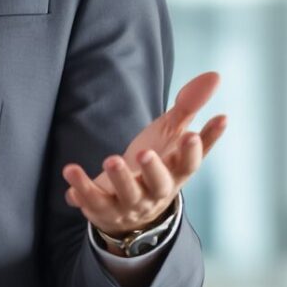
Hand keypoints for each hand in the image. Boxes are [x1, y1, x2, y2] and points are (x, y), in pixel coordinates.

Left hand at [63, 72, 228, 237]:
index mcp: (176, 173)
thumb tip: (215, 76)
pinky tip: (71, 170)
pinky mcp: (103, 208)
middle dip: (153, 170)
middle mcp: (156, 192)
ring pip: (127, 195)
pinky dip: (81, 188)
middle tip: (144, 153)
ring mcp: (130, 203)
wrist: (132, 210)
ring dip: (119, 178)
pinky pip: (92, 200)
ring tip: (110, 160)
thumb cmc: (157, 163)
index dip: (193, 152)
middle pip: (160, 185)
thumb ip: (190, 107)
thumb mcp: (172, 134)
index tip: (192, 136)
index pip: (189, 165)